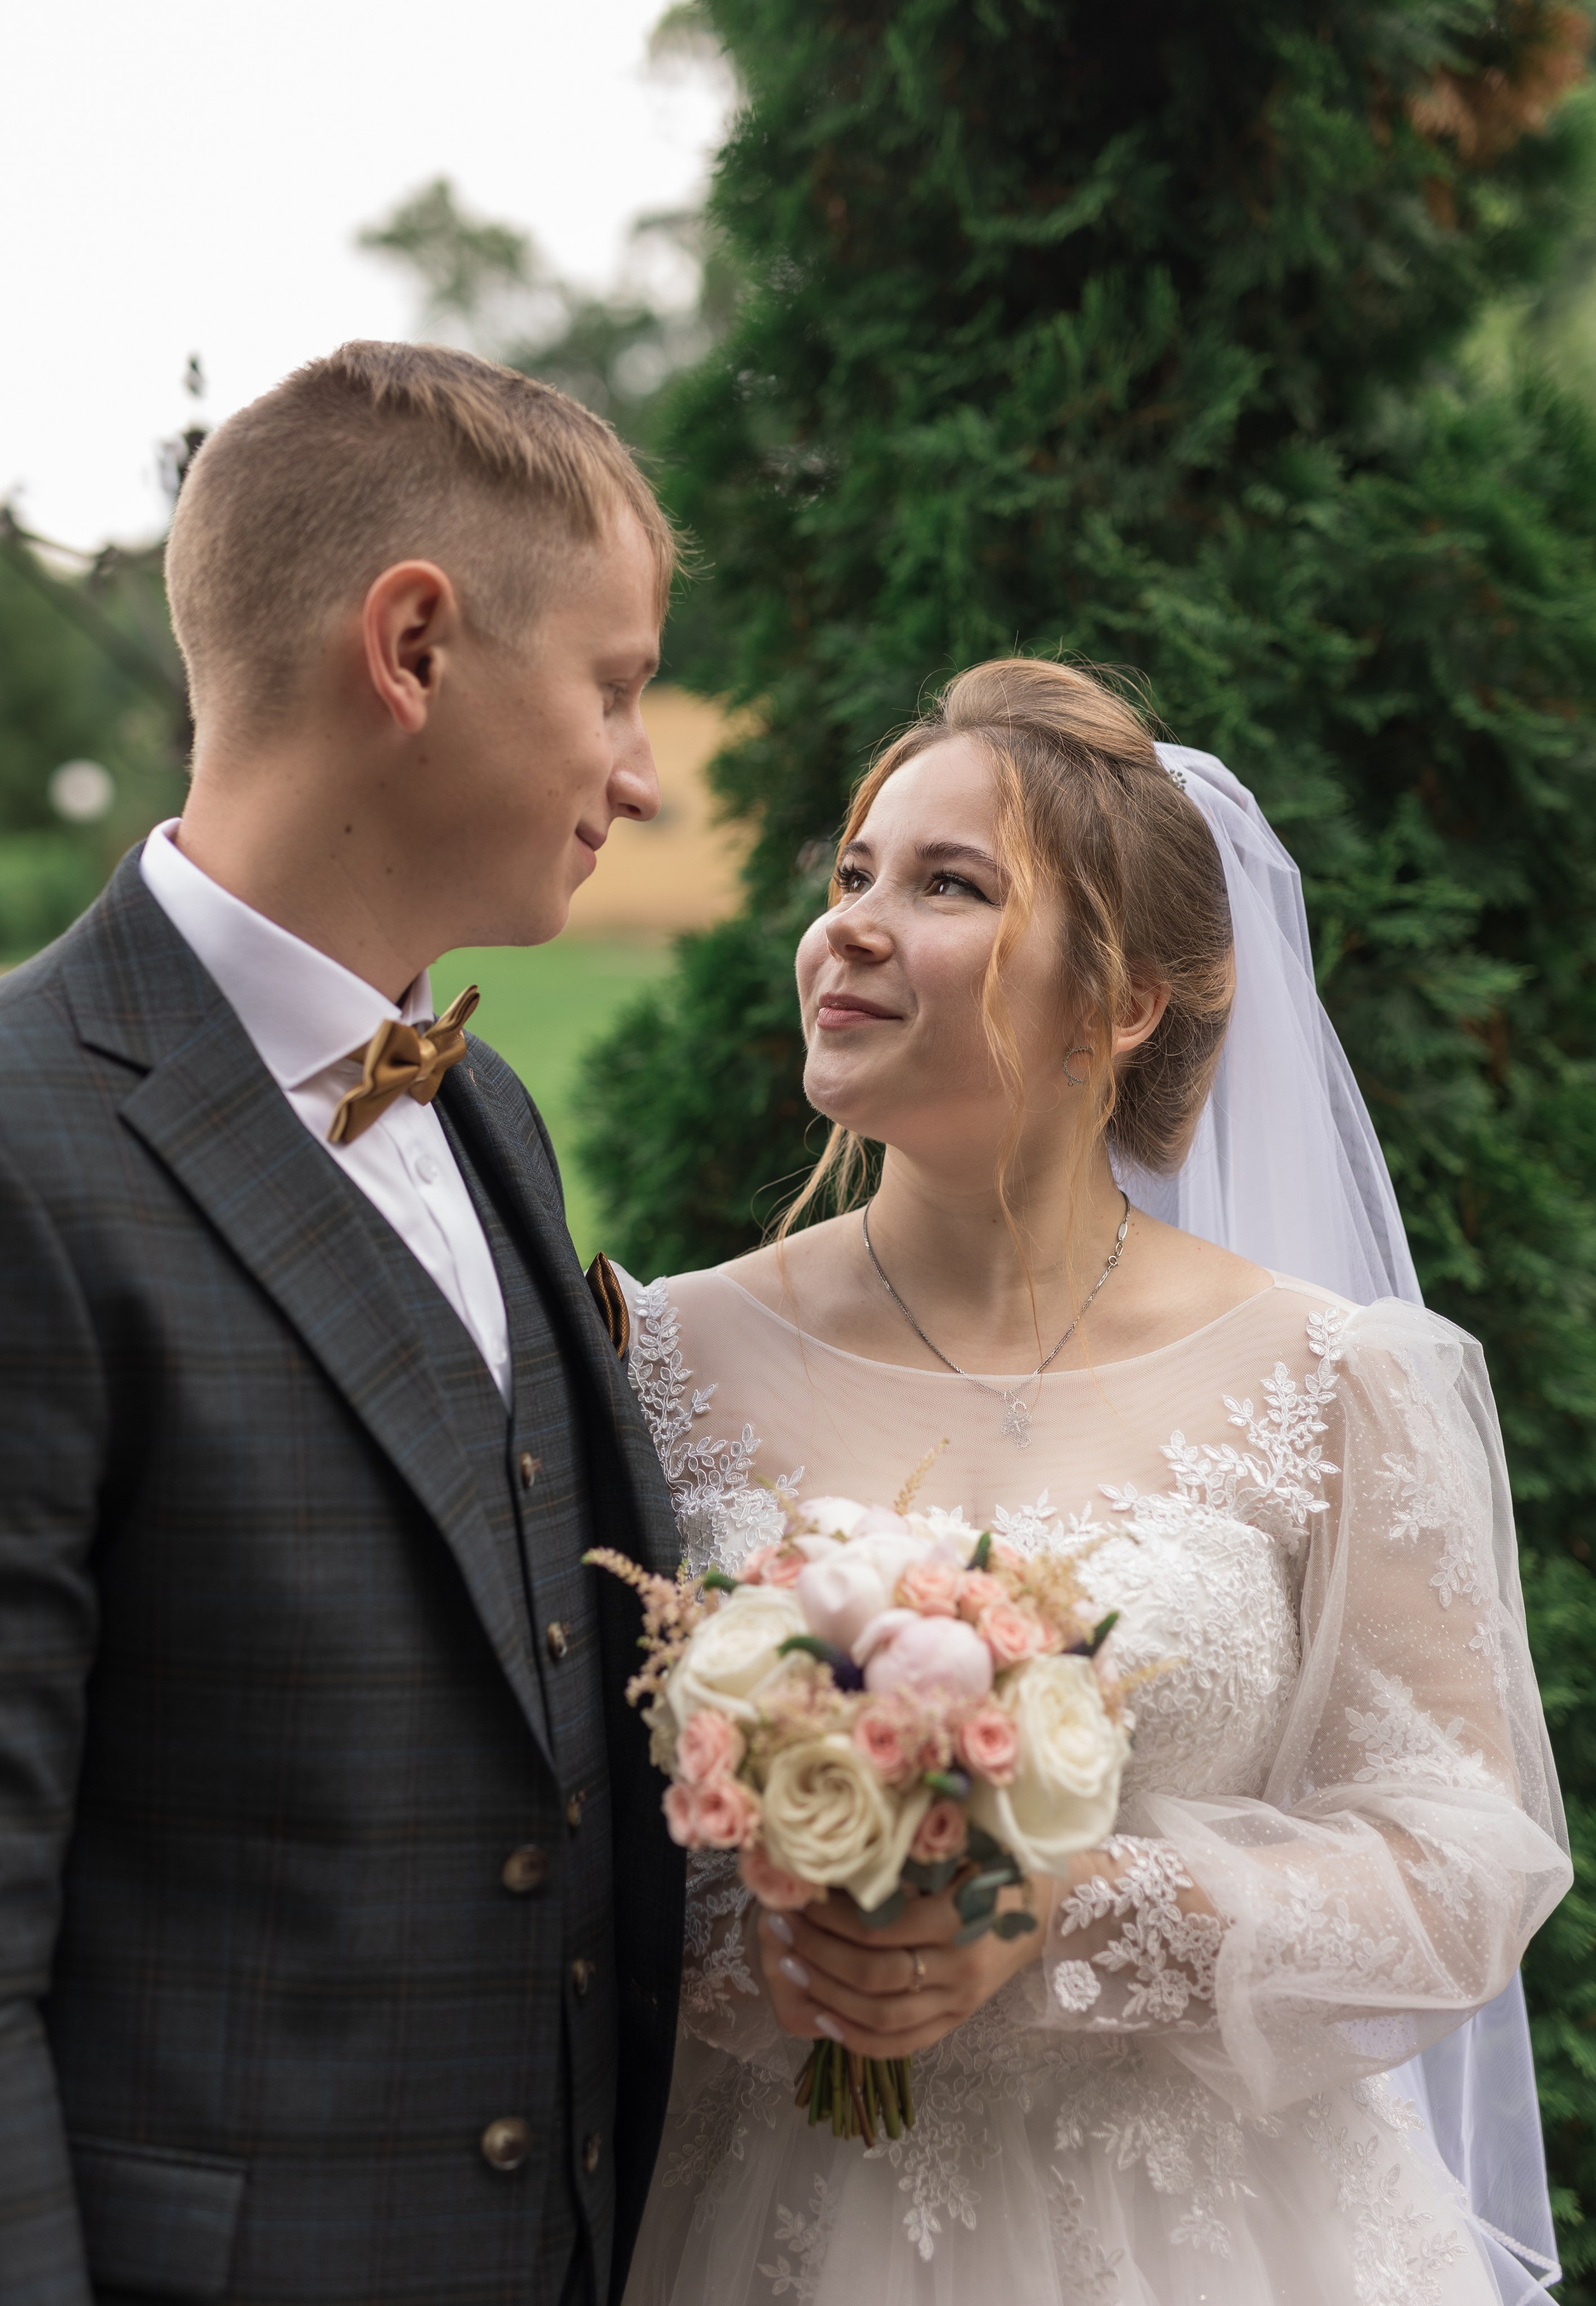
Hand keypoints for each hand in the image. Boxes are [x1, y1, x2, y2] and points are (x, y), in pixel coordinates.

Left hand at [757, 1873, 1062, 2058]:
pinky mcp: (957, 2020)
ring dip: (827, 1995)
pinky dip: (857, 2039)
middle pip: (875, 1976)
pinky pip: (903, 2044)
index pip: (880, 1929)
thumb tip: (840, 1850)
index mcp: (962, 1917)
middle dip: (818, 1955)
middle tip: (781, 1929)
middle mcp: (961, 1967)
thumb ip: (912, 1852)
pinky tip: (823, 2017)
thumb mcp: (962, 1845)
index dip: (831, 1919)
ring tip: (790, 1967)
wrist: (1047, 1902)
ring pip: (882, 2015)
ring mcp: (959, 2001)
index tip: (797, 1898)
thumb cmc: (996, 1860)